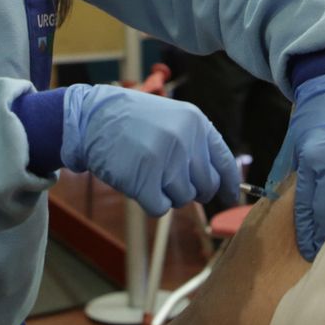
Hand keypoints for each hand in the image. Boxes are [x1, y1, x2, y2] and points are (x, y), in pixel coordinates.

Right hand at [61, 85, 238, 215]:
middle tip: (170, 181)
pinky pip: (160, 208)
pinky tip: (138, 182)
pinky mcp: (144, 180)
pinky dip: (150, 201)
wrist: (93, 117)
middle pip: (205, 187)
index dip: (230, 185)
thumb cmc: (134, 122)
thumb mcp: (172, 119)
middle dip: (192, 190)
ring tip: (148, 172)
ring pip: (183, 199)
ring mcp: (164, 159)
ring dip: (167, 193)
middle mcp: (185, 139)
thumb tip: (219, 184)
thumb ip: (196, 146)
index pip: (225, 162)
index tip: (231, 198)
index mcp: (196, 123)